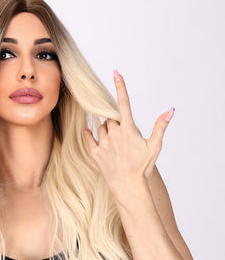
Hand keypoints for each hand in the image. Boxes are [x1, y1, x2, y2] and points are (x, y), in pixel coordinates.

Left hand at [83, 70, 174, 196]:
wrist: (128, 186)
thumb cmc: (142, 167)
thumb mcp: (154, 146)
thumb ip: (160, 126)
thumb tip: (170, 110)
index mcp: (129, 130)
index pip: (124, 103)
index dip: (121, 87)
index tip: (116, 73)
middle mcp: (114, 134)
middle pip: (111, 119)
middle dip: (116, 124)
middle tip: (123, 138)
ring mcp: (103, 144)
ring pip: (101, 128)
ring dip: (106, 131)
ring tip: (115, 145)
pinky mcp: (95, 153)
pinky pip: (88, 137)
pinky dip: (89, 133)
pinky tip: (89, 131)